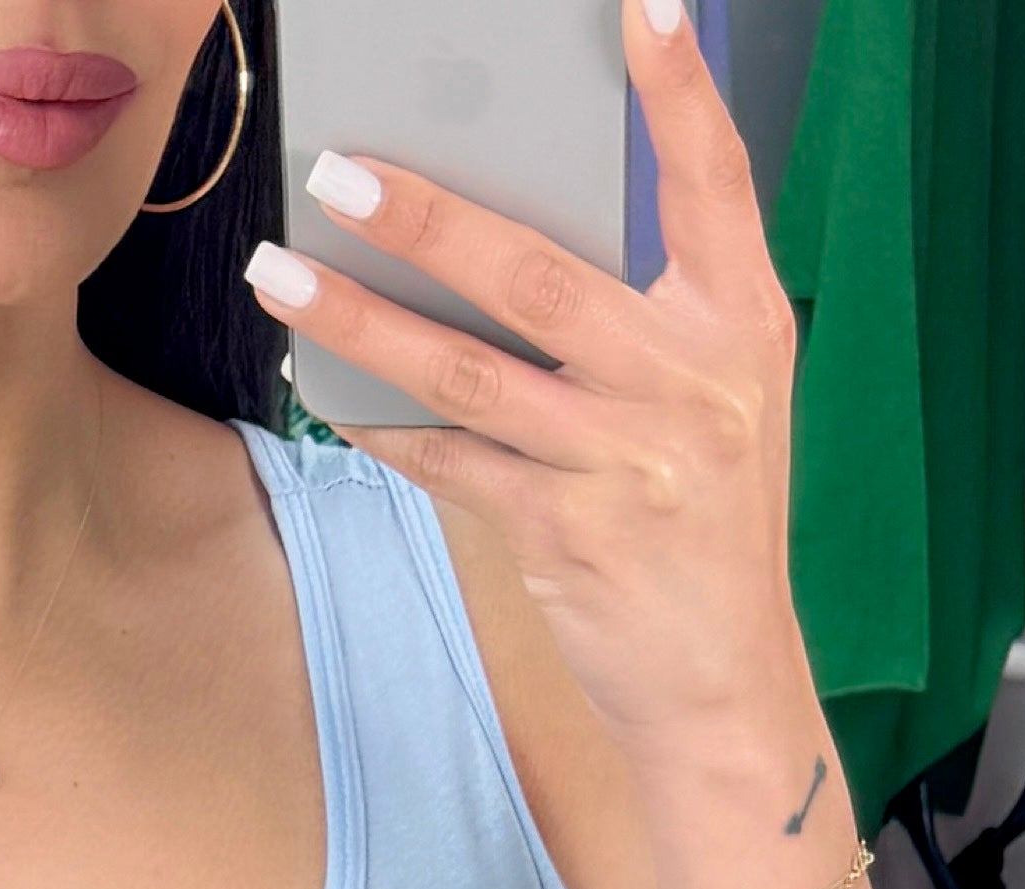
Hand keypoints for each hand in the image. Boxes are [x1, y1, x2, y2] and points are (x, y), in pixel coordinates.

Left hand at [248, 0, 807, 791]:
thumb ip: (649, 310)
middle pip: (540, 276)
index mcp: (742, 326)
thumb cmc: (708, 521)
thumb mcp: (719, 397)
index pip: (716, 181)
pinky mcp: (566, 531)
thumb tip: (514, 227)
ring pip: (469, 371)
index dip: (680, 90)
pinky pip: (450, 460)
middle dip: (428, 218)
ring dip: (362, 321)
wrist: (724, 685)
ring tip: (281, 276)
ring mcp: (624, 461)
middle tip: (339, 170)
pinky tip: (325, 389)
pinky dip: (382, 425)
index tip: (643, 4)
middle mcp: (688, 383)